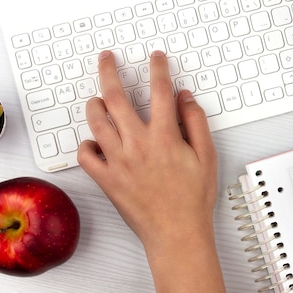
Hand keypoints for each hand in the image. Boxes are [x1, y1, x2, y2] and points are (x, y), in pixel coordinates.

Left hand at [77, 50, 216, 250]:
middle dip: (109, 71)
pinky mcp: (106, 180)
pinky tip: (96, 142)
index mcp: (165, 137)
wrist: (177, 233)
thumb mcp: (207, 157)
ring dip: (94, 104)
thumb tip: (185, 98)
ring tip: (97, 99)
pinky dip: (87, 144)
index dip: (158, 68)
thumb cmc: (193, 199)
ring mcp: (118, 162)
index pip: (159, 91)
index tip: (156, 58)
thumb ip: (196, 123)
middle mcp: (138, 145)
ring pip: (95, 121)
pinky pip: (85, 155)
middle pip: (116, 97)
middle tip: (107, 58)